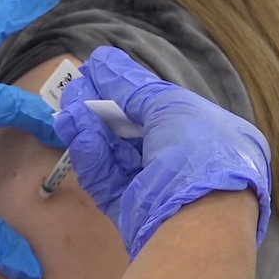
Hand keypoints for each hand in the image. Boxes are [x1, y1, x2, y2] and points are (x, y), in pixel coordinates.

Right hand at [55, 47, 271, 259]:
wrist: (199, 217)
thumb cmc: (199, 151)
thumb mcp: (170, 106)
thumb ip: (134, 88)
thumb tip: (103, 62)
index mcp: (209, 136)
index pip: (162, 107)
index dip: (130, 89)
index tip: (98, 70)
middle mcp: (186, 162)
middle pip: (135, 131)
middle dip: (104, 107)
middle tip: (76, 86)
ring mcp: (157, 189)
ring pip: (116, 154)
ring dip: (91, 126)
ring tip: (68, 104)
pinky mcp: (131, 211)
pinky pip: (107, 178)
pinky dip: (90, 153)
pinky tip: (73, 126)